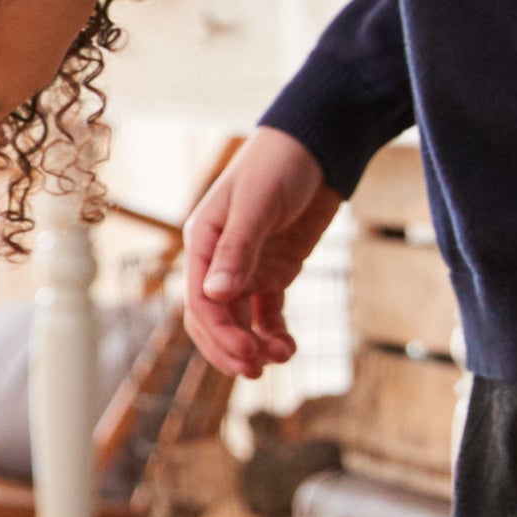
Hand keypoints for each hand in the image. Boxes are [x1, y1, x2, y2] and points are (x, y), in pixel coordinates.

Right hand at [183, 133, 336, 378]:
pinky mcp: (274, 270)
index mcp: (202, 242)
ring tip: (282, 357)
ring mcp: (247, 267)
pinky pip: (267, 312)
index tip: (246, 354)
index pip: (201, 301)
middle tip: (257, 371)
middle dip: (231, 347)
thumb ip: (237, 249)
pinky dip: (274, 332)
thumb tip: (216, 295)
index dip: (220, 333)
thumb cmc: (279, 165)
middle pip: (213, 318)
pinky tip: (288, 346)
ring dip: (255, 344)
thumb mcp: (257, 204)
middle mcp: (218, 259)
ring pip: (240, 320)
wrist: (316, 146)